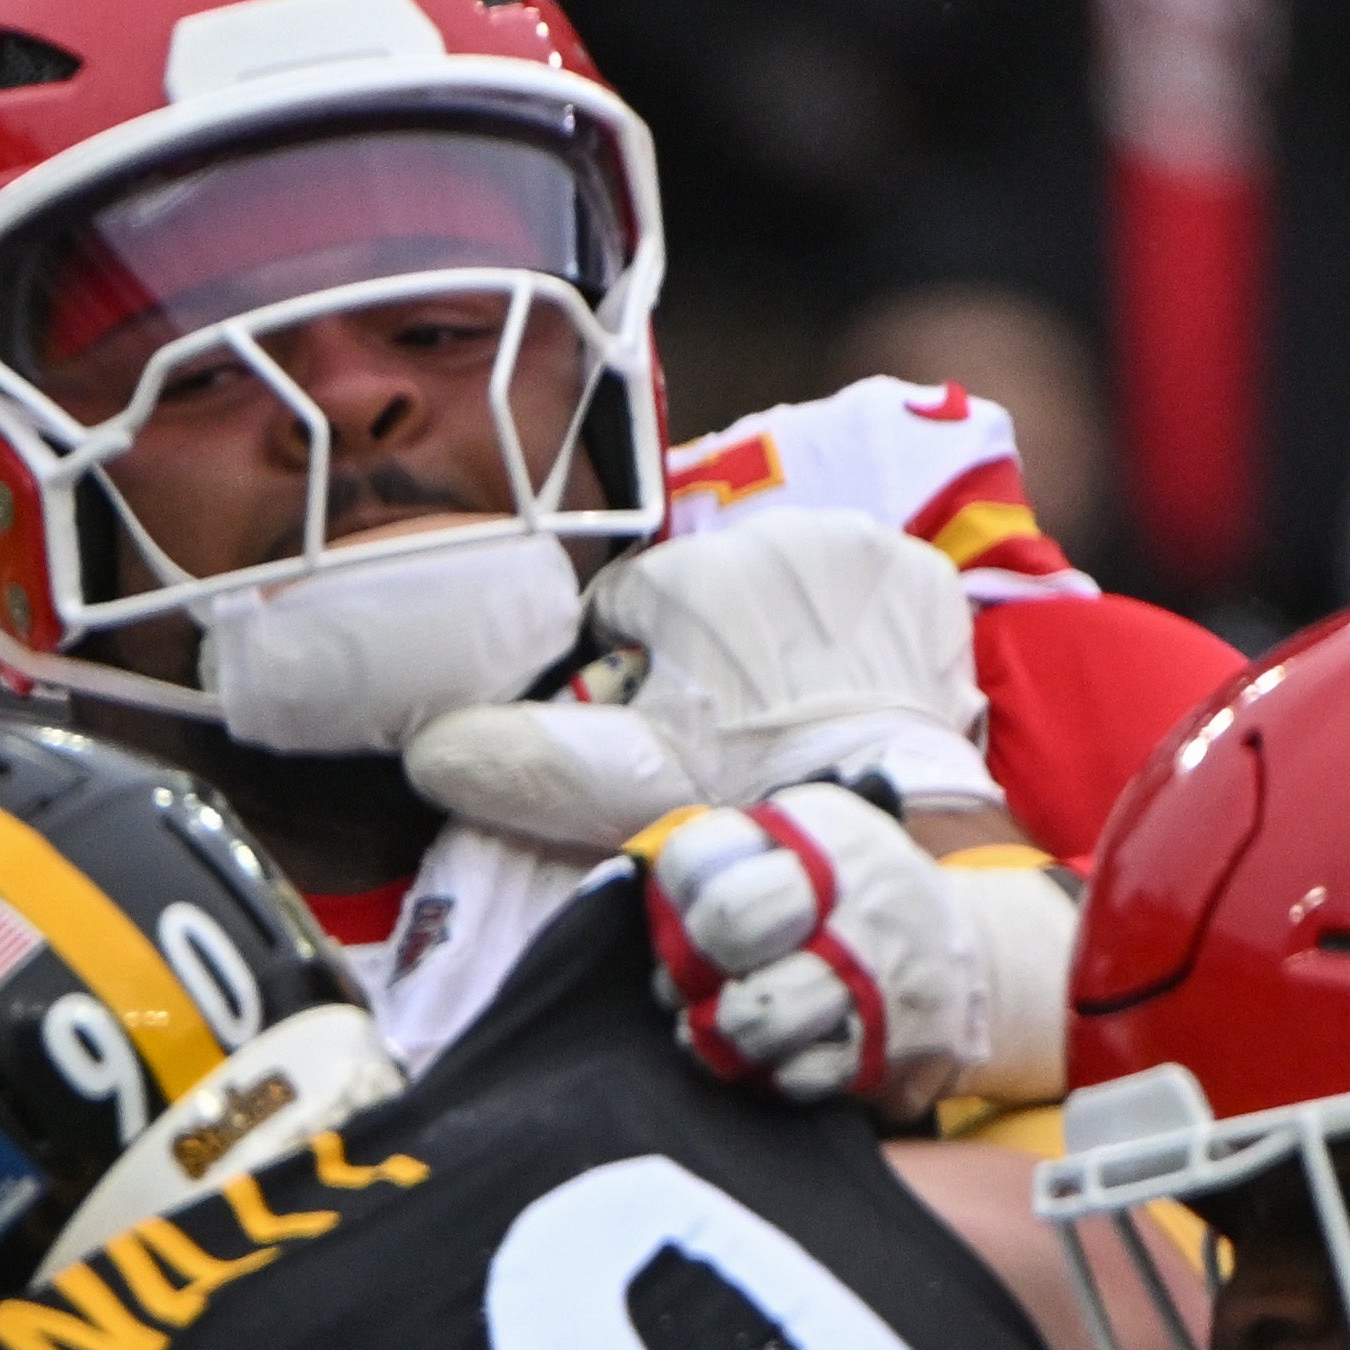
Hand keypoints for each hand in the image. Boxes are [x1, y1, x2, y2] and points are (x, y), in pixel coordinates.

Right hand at [402, 509, 992, 853]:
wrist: (881, 816)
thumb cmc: (736, 792)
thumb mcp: (615, 781)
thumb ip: (515, 756)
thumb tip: (426, 751)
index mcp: (691, 573)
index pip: (630, 604)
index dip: (630, 668)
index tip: (656, 720)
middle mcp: (775, 534)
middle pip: (710, 584)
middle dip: (708, 645)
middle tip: (726, 726)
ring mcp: (859, 549)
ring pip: (785, 579)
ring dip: (777, 630)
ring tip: (785, 709)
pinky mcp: (922, 577)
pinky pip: (866, 587)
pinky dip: (855, 627)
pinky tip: (847, 684)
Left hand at [640, 785, 991, 1112]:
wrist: (965, 959)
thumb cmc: (845, 908)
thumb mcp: (796, 855)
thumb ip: (716, 869)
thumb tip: (613, 890)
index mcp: (817, 828)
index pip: (699, 855)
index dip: (672, 910)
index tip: (683, 934)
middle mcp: (855, 885)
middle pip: (731, 923)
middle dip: (688, 971)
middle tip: (688, 991)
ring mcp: (881, 965)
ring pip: (759, 1013)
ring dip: (721, 1036)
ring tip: (721, 1033)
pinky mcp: (898, 1041)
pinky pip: (800, 1075)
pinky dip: (774, 1076)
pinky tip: (777, 1059)